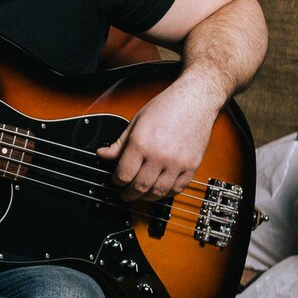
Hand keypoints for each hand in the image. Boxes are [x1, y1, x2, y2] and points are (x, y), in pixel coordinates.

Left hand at [96, 80, 220, 200]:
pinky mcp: (192, 165)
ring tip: (141, 195)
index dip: (116, 181)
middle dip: (129, 194)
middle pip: (140, 187)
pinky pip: (178, 188)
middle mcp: (159, 155)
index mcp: (141, 143)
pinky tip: (159, 190)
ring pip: (158, 191)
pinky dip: (167, 193)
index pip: (123, 174)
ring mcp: (178, 162)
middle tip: (125, 194)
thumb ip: (119, 143)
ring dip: (147, 197)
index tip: (116, 181)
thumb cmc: (166, 107)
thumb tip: (103, 154)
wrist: (195, 100)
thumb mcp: (136, 122)